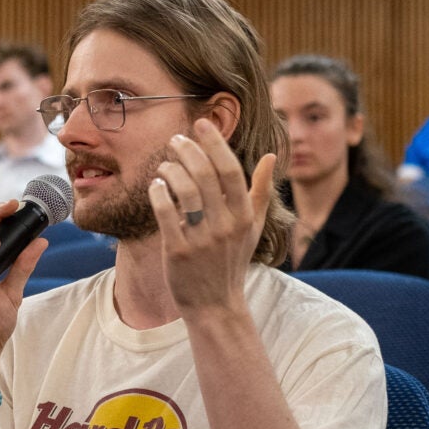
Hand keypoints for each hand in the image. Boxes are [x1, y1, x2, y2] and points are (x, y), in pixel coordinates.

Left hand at [147, 118, 275, 314]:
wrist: (215, 305)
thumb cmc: (232, 262)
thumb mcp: (251, 228)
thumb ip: (260, 191)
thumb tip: (271, 156)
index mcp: (244, 216)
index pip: (230, 169)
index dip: (214, 142)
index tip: (200, 123)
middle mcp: (225, 225)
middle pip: (205, 174)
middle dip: (187, 150)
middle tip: (174, 139)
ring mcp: (202, 239)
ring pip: (184, 190)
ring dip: (170, 170)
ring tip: (164, 165)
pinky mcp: (178, 251)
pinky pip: (166, 213)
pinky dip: (158, 193)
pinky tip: (156, 186)